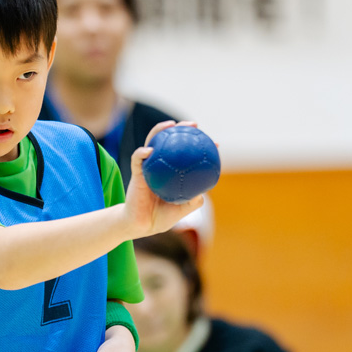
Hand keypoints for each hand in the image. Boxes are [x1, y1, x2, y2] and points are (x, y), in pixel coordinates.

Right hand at [121, 120, 204, 238]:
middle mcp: (160, 166)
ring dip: (159, 131)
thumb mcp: (182, 210)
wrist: (142, 226)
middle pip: (169, 141)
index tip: (215, 143)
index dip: (199, 146)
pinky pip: (138, 160)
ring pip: (152, 143)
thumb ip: (193, 201)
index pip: (185, 154)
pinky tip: (149, 150)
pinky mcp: (136, 174)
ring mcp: (148, 168)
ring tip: (170, 125)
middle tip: (194, 125)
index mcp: (171, 172)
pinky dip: (142, 153)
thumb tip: (205, 192)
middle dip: (181, 129)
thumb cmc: (162, 217)